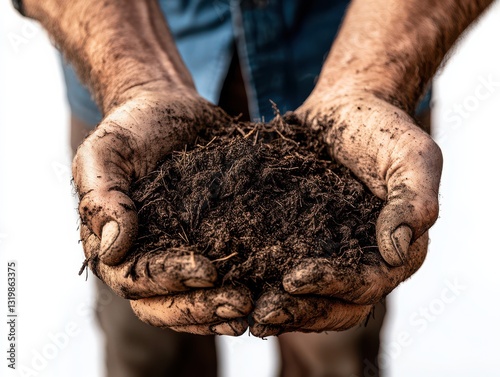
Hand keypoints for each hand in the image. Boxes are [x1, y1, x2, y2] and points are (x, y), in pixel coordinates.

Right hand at [74, 84, 251, 334]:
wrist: (168, 108)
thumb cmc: (132, 129)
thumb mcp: (107, 153)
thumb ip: (101, 197)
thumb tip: (111, 249)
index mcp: (117, 247)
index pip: (137, 280)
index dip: (169, 281)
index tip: (207, 271)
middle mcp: (148, 259)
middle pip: (167, 304)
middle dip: (202, 308)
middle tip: (242, 303)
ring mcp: (180, 254)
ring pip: (195, 299)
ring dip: (223, 309)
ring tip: (258, 306)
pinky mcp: (212, 241)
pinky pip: (224, 275)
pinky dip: (244, 287)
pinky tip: (269, 291)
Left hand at [251, 90, 441, 335]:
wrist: (344, 108)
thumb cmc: (382, 129)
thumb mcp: (410, 156)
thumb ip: (414, 200)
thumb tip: (397, 252)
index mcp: (393, 251)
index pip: (365, 284)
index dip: (332, 287)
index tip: (293, 280)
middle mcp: (360, 261)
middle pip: (333, 304)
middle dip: (299, 311)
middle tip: (261, 313)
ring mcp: (326, 253)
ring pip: (304, 296)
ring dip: (276, 307)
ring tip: (240, 310)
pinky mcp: (297, 239)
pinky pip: (278, 267)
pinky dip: (258, 281)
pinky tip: (229, 284)